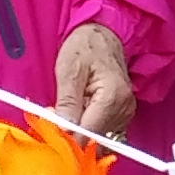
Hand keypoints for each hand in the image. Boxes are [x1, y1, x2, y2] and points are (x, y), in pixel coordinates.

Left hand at [54, 21, 136, 136]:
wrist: (103, 35)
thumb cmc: (85, 46)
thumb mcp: (69, 69)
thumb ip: (67, 102)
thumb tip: (64, 131)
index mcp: (112, 98)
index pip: (88, 134)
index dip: (66, 137)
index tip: (49, 129)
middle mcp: (124, 110)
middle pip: (93, 139)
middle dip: (71, 134)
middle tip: (54, 115)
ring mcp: (125, 115)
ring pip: (96, 139)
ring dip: (78, 131)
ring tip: (67, 109)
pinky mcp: (122, 117)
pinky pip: (101, 132)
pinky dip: (86, 127)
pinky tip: (78, 111)